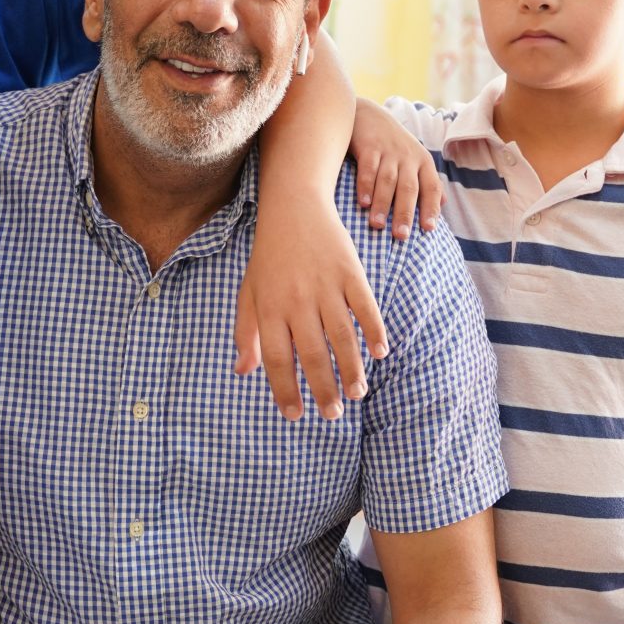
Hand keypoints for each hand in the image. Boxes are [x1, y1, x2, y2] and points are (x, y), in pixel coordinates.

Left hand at [234, 191, 388, 419]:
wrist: (293, 208)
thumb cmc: (268, 257)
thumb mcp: (248, 292)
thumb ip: (246, 333)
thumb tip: (244, 371)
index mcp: (269, 308)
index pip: (277, 359)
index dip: (286, 389)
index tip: (296, 414)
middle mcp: (296, 300)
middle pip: (313, 354)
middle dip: (324, 388)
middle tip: (334, 414)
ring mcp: (325, 285)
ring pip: (341, 336)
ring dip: (352, 368)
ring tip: (358, 393)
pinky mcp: (349, 271)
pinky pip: (365, 306)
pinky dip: (374, 331)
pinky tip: (380, 353)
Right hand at [349, 100, 443, 238]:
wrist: (368, 114)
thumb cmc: (393, 144)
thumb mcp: (414, 158)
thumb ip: (427, 181)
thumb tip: (442, 204)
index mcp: (423, 162)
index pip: (431, 187)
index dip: (430, 208)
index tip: (428, 229)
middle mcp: (408, 157)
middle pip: (409, 188)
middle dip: (405, 213)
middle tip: (401, 235)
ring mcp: (388, 151)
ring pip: (388, 181)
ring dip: (383, 204)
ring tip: (378, 224)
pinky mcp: (369, 146)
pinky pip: (368, 168)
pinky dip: (365, 185)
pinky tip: (363, 202)